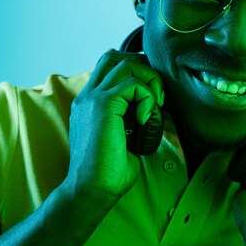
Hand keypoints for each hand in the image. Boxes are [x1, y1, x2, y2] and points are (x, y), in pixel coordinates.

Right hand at [63, 49, 164, 201]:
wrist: (92, 189)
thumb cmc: (110, 171)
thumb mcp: (124, 136)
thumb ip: (132, 117)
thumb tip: (156, 110)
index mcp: (90, 102)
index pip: (110, 67)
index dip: (136, 72)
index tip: (153, 97)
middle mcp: (88, 95)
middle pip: (115, 56)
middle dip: (142, 67)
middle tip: (157, 95)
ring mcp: (93, 98)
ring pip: (125, 64)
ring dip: (148, 80)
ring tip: (155, 105)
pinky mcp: (102, 105)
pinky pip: (132, 84)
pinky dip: (146, 98)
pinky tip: (145, 120)